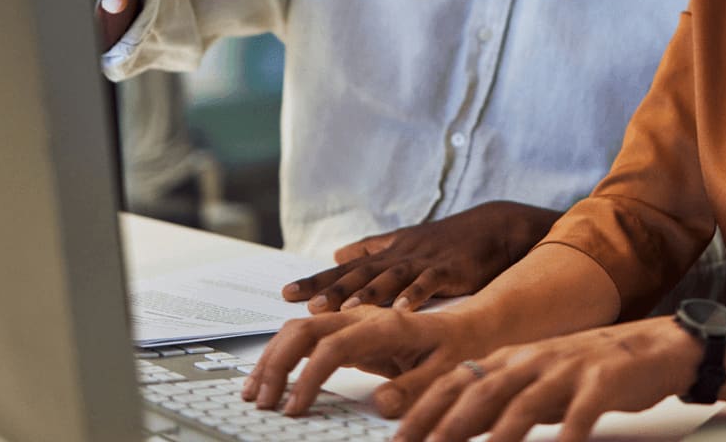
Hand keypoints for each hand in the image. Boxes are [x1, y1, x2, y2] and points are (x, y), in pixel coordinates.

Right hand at [240, 307, 490, 416]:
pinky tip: (271, 381)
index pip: (332, 348)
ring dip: (272, 359)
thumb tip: (381, 403)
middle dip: (276, 365)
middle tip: (262, 402)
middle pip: (304, 330)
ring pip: (298, 331)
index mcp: (385, 325)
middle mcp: (363, 317)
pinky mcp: (348, 334)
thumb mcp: (447, 373)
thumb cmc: (461, 349)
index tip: (294, 409)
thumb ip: (415, 387)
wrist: (471, 329)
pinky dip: (283, 359)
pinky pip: (307, 341)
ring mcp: (352, 323)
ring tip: (254, 393)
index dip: (309, 378)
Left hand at [283, 201, 559, 312]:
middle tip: (309, 305)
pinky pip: (431, 282)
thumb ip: (370, 250)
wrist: (492, 228)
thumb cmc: (446, 240)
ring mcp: (425, 262)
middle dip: (334, 289)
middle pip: (361, 274)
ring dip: (369, 293)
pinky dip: (417, 294)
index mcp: (388, 254)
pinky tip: (403, 308)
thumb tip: (335, 255)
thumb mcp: (404, 242)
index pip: (344, 270)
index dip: (316, 281)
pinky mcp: (450, 269)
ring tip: (347, 307)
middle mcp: (400, 256)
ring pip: (391, 277)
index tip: (287, 294)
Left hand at [391, 317, 702, 441]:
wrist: (655, 346)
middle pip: (482, 389)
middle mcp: (534, 359)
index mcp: (513, 358)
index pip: (458, 380)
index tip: (401, 438)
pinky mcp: (604, 381)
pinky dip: (568, 434)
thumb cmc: (589, 371)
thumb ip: (500, 403)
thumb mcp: (539, 383)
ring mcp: (568, 369)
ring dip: (501, 434)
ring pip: (525, 402)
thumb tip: (454, 429)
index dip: (426, 409)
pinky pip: (582, 411)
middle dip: (449, 423)